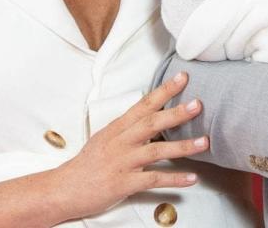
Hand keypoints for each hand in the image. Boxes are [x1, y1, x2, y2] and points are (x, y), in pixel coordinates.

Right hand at [50, 72, 207, 219]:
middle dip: (176, 113)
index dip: (164, 91)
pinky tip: (192, 178)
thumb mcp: (105, 138)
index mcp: (116, 129)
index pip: (143, 105)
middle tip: (198, 104)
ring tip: (204, 142)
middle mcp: (120, 142)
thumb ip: (127, 128)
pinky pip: (153, 179)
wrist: (64, 188)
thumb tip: (149, 115)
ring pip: (156, 151)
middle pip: (151, 123)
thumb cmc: (86, 164)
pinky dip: (174, 179)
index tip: (182, 78)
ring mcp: (122, 162)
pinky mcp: (123, 183)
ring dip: (182, 147)